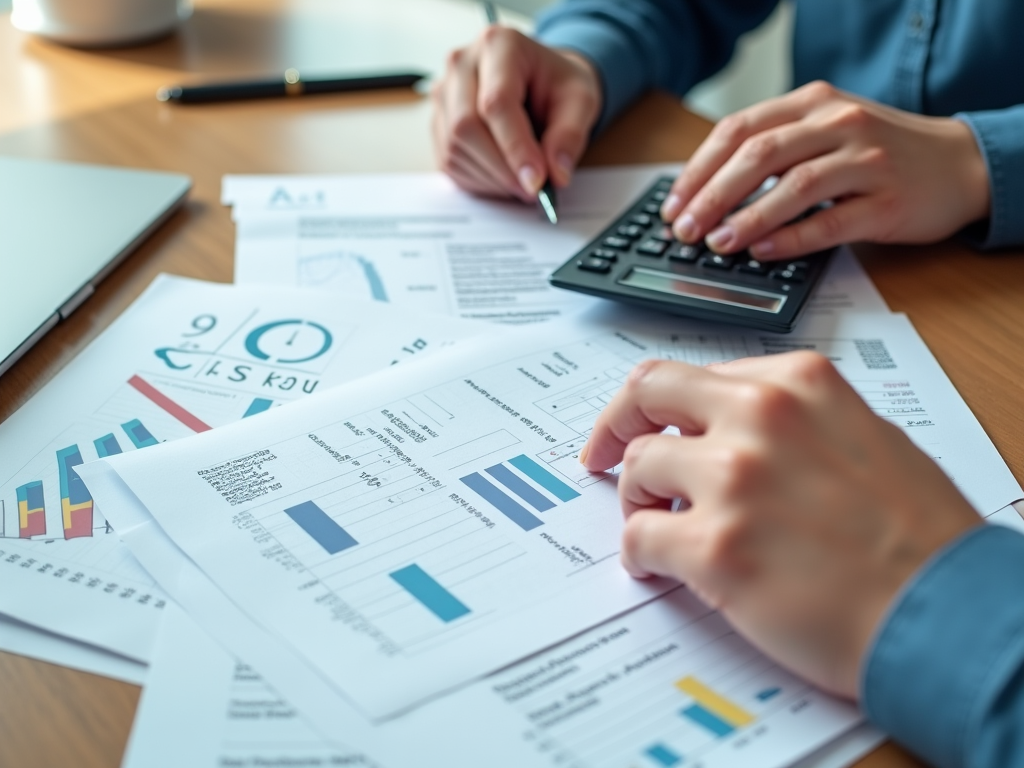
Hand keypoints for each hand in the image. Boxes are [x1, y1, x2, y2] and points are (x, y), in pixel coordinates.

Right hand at [431, 27, 601, 200]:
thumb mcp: (581, 101)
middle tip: (533, 190)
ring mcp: (443, 94)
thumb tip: (555, 175)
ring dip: (492, 178)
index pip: (496, 103)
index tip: (537, 182)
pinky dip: (479, 180)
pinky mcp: (438, 123)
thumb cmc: (556, 85)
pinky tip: (504, 177)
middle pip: (467, 127)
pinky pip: (450, 161)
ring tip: (523, 181)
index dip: (516, 148)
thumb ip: (570, 136)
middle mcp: (461, 65)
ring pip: (455, 148)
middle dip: (502, 168)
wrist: (539, 81)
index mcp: (499, 45)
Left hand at [580, 353, 981, 696]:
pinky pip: (637, 537)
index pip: (691, 375)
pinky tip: (657, 568)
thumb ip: (786, 420)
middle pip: (646, 394)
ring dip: (635, 499)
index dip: (656, 405)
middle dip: (615, 427)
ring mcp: (735, 479)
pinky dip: (637, 554)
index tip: (638, 424)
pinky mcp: (716, 548)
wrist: (945, 613)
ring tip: (658, 526)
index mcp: (797, 383)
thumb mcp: (858, 435)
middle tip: (603, 458)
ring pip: (636, 468)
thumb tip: (721, 432)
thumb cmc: (915, 535)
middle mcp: (761, 417)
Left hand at [660, 81, 990, 259]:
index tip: (673, 204)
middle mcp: (838, 124)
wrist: (959, 166)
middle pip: (759, 155)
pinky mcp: (886, 201)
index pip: (739, 130)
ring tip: (717, 243)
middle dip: (712, 195)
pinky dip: (791, 237)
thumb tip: (705, 193)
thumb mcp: (825, 133)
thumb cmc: (880, 154)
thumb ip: (775, 151)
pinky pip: (830, 221)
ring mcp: (865, 161)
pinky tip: (762, 251)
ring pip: (793, 186)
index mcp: (812, 104)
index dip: (699, 169)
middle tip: (684, 229)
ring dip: (747, 218)